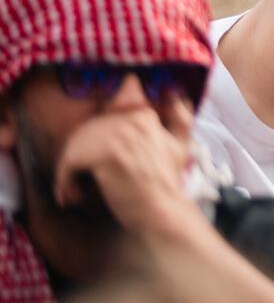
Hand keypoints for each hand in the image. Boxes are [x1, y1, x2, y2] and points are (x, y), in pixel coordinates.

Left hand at [55, 103, 199, 239]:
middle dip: (78, 155)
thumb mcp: (180, 144)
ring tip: (74, 190)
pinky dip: (65, 181)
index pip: (103, 116)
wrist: (163, 211)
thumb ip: (179, 116)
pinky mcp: (106, 155)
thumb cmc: (167, 183)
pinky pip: (69, 161)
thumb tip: (171, 91)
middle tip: (79, 179)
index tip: (95, 162)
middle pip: (85, 130)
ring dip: (68, 170)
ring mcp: (119, 135)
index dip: (94, 140)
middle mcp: (131, 119)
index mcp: (145, 115)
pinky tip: (73, 196)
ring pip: (74, 144)